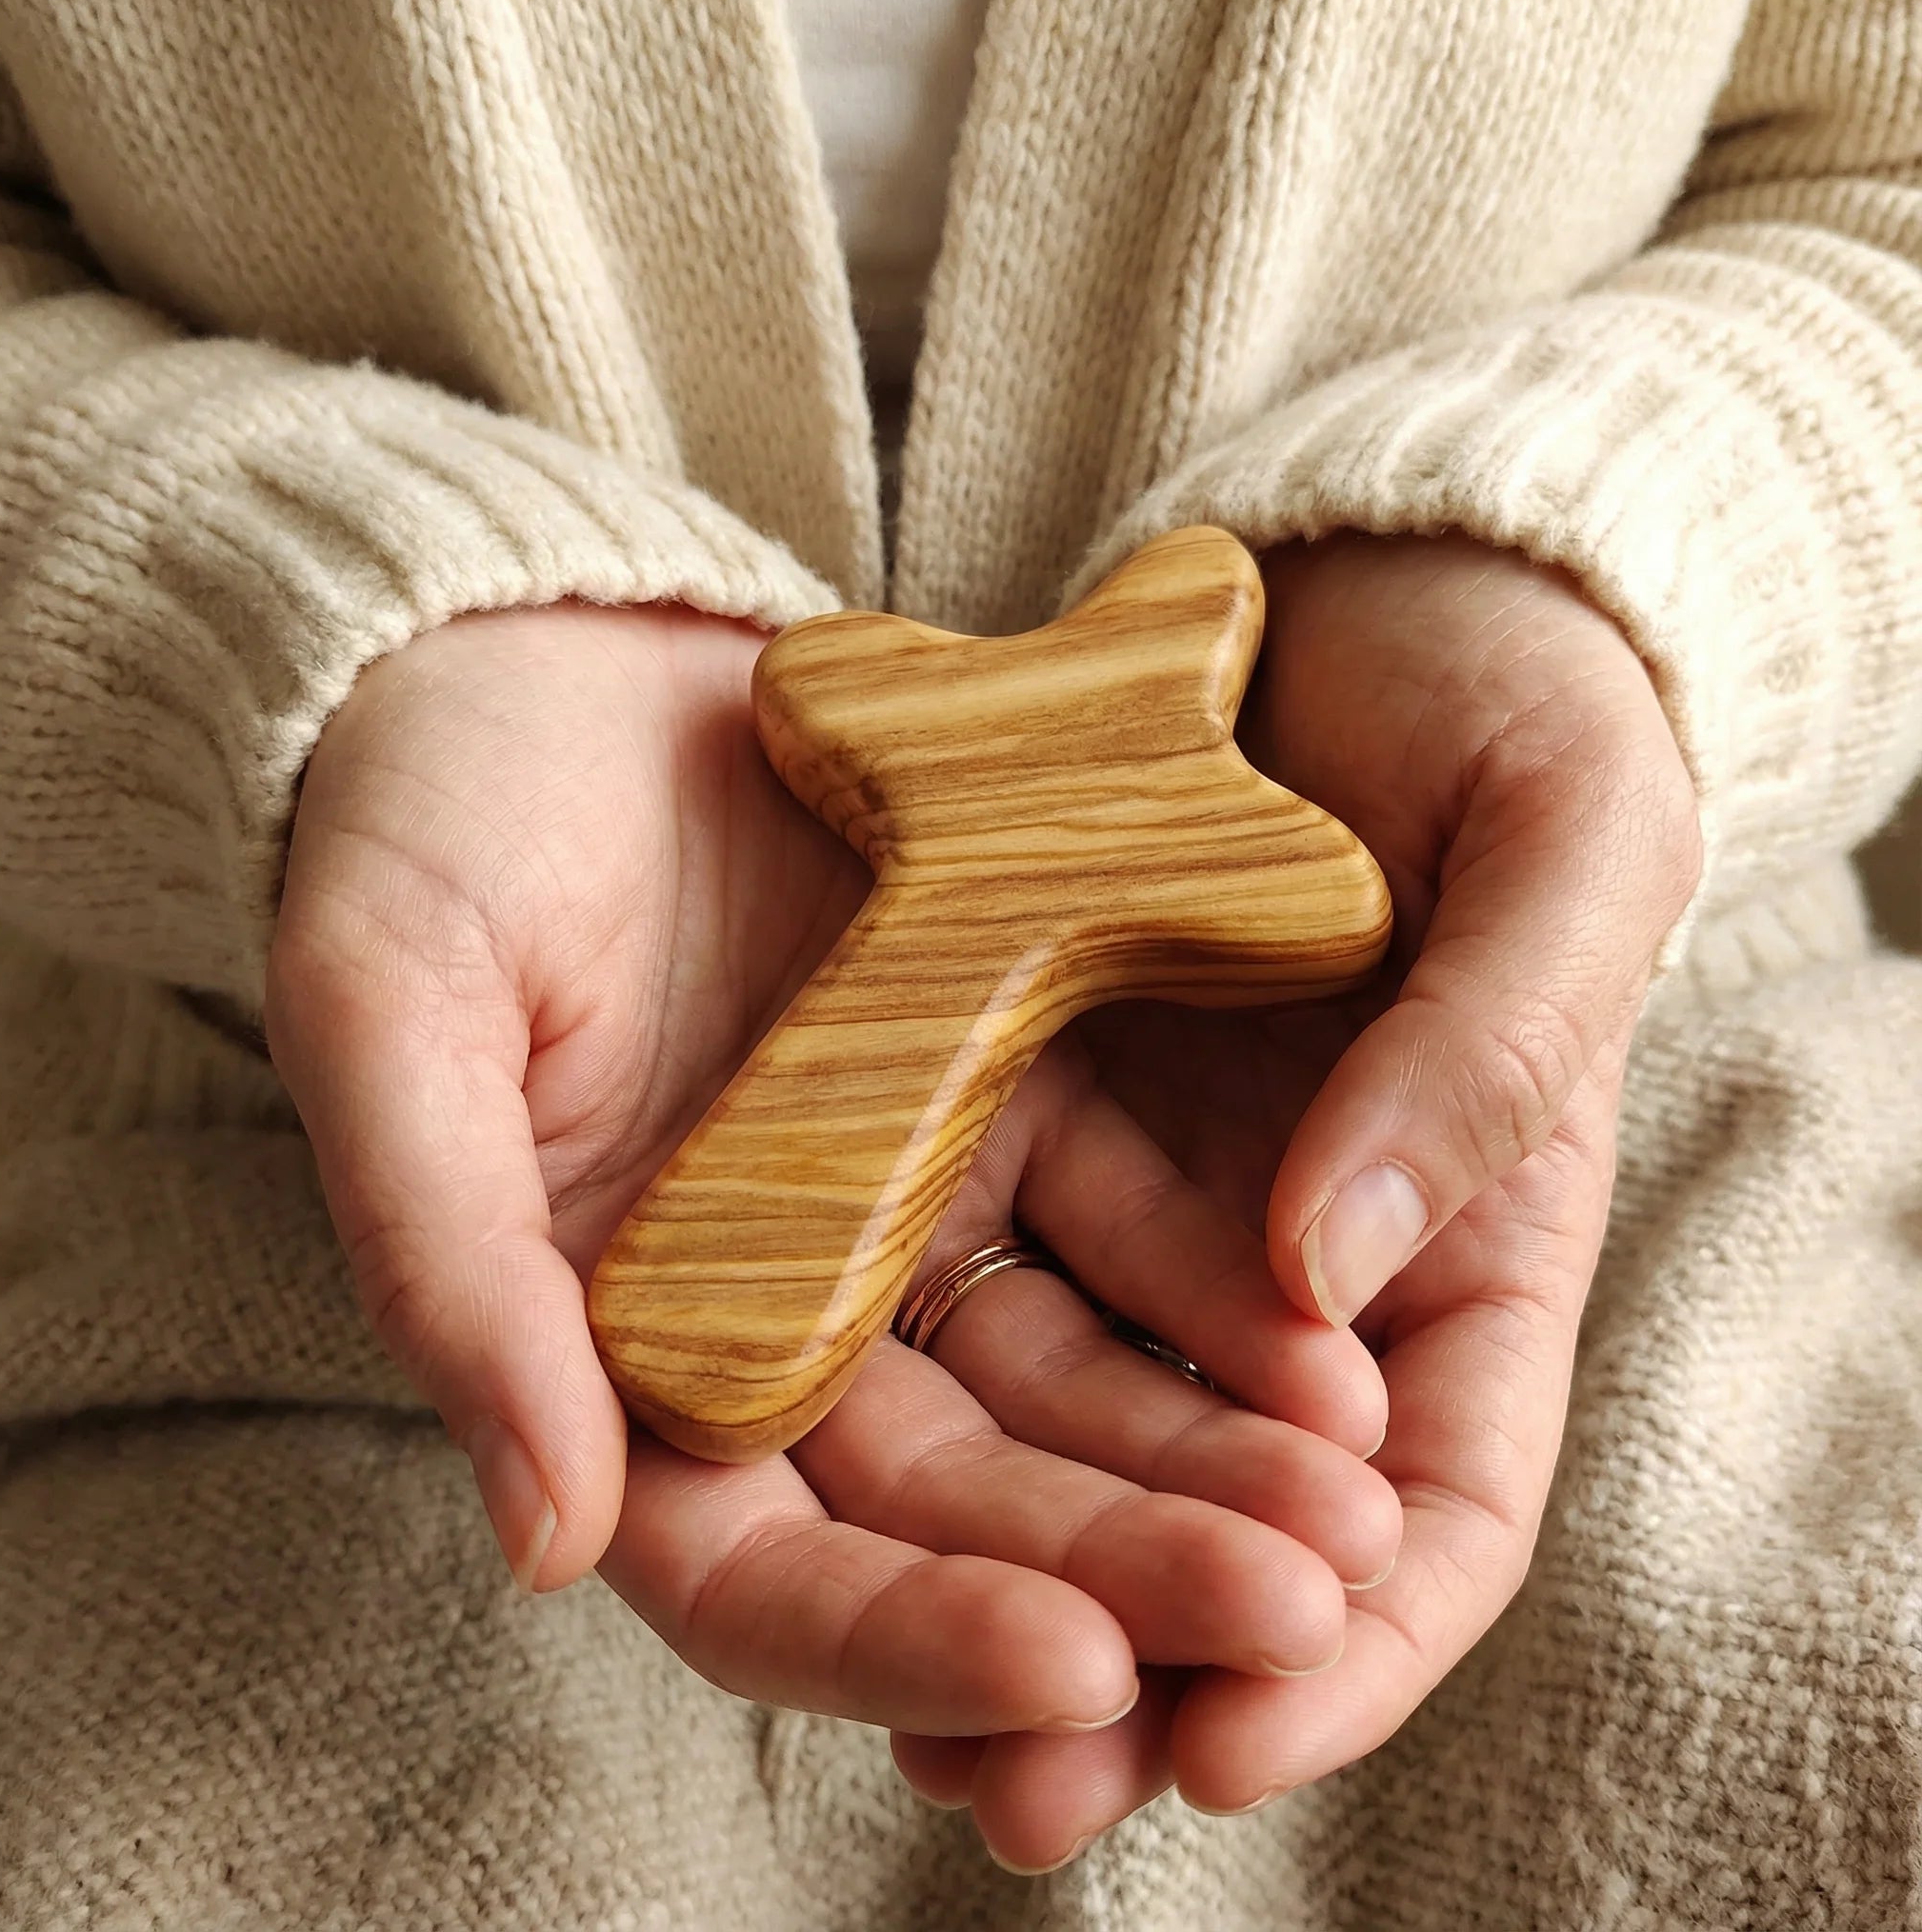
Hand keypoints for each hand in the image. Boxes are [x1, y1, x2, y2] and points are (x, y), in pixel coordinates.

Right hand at [267, 601, 1397, 1740]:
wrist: (551, 658)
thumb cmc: (425, 832)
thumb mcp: (389, 1017)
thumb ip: (446, 1264)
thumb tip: (549, 1537)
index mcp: (611, 1349)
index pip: (757, 1573)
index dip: (905, 1642)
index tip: (1072, 1674)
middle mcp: (778, 1314)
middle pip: (957, 1507)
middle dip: (1123, 1576)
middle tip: (1298, 1612)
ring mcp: (907, 1205)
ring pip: (1070, 1388)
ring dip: (1211, 1464)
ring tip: (1357, 1513)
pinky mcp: (1007, 1086)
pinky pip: (1132, 1219)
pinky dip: (1228, 1291)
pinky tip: (1338, 1336)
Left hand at [888, 532, 1700, 1864]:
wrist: (1358, 591)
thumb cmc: (1516, 705)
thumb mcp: (1567, 845)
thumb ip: (1493, 1048)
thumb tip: (1333, 1273)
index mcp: (1470, 1241)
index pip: (1436, 1502)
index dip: (1357, 1642)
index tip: (1240, 1727)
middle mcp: (1292, 1253)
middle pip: (1221, 1509)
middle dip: (1132, 1655)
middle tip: (1023, 1792)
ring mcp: (1143, 1189)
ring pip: (1067, 1424)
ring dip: (993, 1567)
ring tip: (905, 1703)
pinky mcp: (1013, 1100)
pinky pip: (952, 1261)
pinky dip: (900, 1370)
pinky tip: (816, 1459)